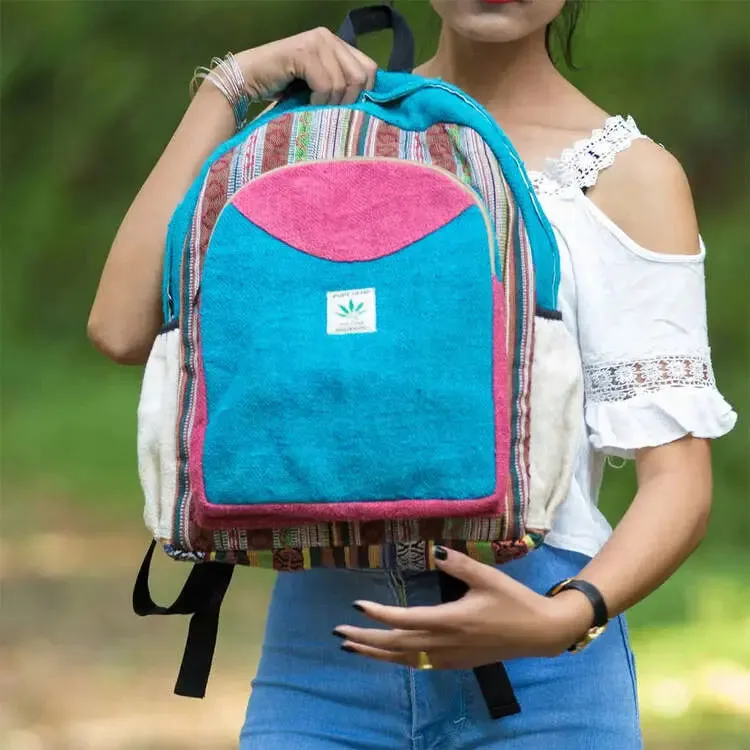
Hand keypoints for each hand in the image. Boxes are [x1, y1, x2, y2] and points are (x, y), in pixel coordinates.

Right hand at [234, 28, 377, 105]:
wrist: (249, 80)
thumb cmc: (283, 88)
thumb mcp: (319, 86)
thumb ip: (341, 85)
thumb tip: (366, 104)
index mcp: (336, 44)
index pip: (370, 68)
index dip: (364, 93)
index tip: (347, 109)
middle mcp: (329, 38)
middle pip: (362, 76)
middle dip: (349, 101)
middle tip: (330, 111)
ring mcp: (317, 42)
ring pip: (344, 82)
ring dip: (331, 103)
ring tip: (315, 107)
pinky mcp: (304, 52)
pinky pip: (326, 84)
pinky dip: (318, 100)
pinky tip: (307, 102)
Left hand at [334, 547, 594, 668]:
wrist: (539, 633)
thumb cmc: (513, 601)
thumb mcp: (488, 578)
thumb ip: (460, 564)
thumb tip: (436, 551)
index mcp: (451, 621)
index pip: (405, 620)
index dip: (378, 615)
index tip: (356, 606)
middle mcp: (445, 643)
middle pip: (396, 644)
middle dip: (365, 639)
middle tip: (339, 632)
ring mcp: (450, 657)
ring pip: (404, 659)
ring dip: (376, 653)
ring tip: (351, 647)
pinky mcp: (455, 662)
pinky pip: (418, 664)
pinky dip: (396, 660)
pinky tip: (386, 655)